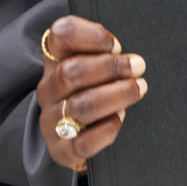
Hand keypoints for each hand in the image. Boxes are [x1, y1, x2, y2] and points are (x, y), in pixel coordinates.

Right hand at [37, 17, 146, 171]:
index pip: (60, 35)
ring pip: (81, 105)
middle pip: (71, 72)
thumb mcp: (93, 64)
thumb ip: (104, 53)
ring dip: (116, 95)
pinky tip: (120, 118)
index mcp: (54, 60)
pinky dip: (107, 128)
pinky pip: (84, 142)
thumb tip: (125, 56)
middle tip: (138, 66)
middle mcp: (47, 88)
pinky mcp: (61, 150)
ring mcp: (51, 121)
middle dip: (110, 67)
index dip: (90, 35)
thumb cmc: (93, 89)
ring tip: (138, 88)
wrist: (77, 138)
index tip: (116, 44)